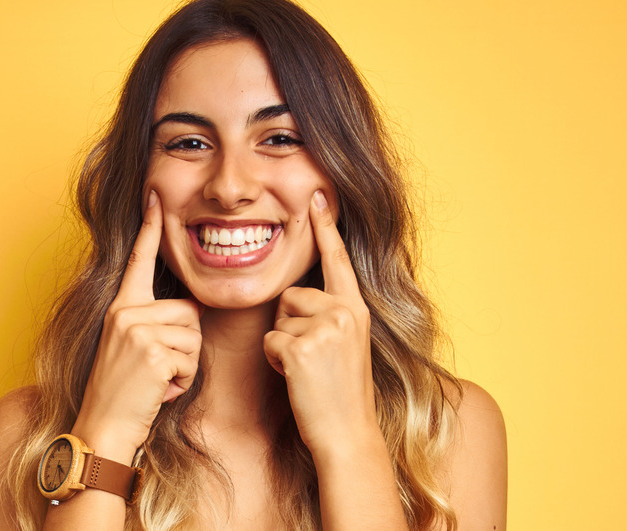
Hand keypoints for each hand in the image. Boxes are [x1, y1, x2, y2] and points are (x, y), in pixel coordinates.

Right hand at [73, 191, 201, 461]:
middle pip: (189, 311)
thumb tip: (189, 309)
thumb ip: (152, 322)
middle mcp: (125, 313)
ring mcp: (137, 332)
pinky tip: (158, 392)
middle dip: (185, 345)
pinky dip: (182, 383)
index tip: (154, 195)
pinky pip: (190, 361)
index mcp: (120, 307)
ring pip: (194, 337)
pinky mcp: (152, 353)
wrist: (102, 427)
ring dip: (185, 366)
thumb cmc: (124, 393)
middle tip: (156, 369)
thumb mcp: (131, 347)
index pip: (138, 260)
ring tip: (155, 381)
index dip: (149, 228)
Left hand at [263, 190, 376, 455]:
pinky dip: (277, 362)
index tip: (318, 193)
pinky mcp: (302, 347)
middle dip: (290, 325)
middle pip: (291, 296)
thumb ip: (330, 316)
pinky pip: (270, 342)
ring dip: (283, 345)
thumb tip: (298, 296)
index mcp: (356, 309)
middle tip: (313, 361)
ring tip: (308, 370)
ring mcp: (325, 328)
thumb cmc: (340, 394)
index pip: (337, 260)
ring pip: (278, 319)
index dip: (325, 227)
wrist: (347, 433)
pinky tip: (298, 379)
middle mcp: (345, 312)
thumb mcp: (346, 345)